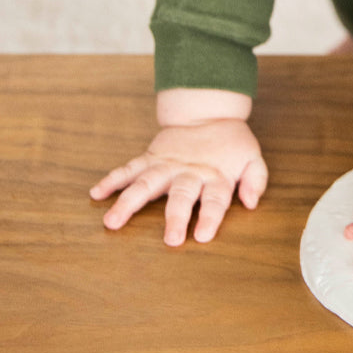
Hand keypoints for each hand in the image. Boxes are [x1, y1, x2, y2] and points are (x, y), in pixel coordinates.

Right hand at [90, 90, 267, 245]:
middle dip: (175, 217)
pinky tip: (97, 193)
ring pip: (146, 182)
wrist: (209, 112)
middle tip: (169, 240)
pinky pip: (129, 168)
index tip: (201, 236)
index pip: (215, 199)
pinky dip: (112, 179)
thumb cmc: (231, 143)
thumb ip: (255, 179)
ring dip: (129, 202)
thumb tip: (252, 202)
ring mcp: (167, 164)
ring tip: (112, 221)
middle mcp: (189, 172)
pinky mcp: (151, 157)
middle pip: (181, 195)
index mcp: (215, 175)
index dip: (210, 217)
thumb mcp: (252, 158)